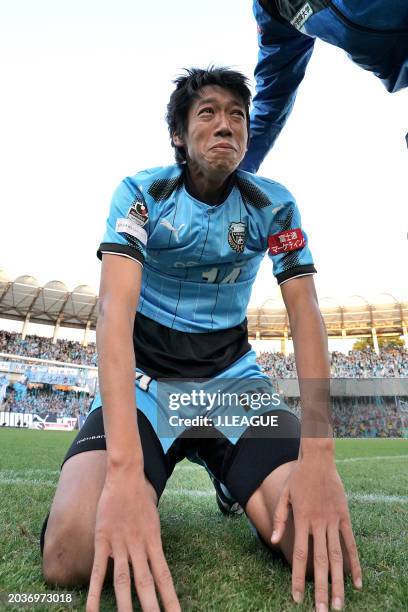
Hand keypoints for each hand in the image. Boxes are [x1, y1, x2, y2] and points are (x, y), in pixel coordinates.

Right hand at [86, 471, 179, 611]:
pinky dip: (95, 593)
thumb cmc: (140, 499)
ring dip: (126, 606)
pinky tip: (93, 611)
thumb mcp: (153, 522)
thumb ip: (152, 545)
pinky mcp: (102, 540)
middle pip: (146, 584)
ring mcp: (120, 544)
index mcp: (154, 543)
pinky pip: (99, 570)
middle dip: (151, 608)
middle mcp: (139, 546)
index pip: (164, 577)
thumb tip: (153, 565)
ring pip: (123, 581)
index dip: (170, 599)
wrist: (126, 477)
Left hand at [271, 455, 361, 610]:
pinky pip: (350, 543)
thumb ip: (280, 519)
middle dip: (320, 588)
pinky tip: (357, 582)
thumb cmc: (299, 477)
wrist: (318, 458)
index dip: (297, 577)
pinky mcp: (345, 516)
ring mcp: (333, 520)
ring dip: (338, 582)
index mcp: (301, 519)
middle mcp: (318, 523)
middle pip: (319, 561)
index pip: (299, 554)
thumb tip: (273, 541)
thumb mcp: (284, 495)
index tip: (297, 598)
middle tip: (321, 611)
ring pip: (336, 556)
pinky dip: (355, 563)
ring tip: (338, 604)